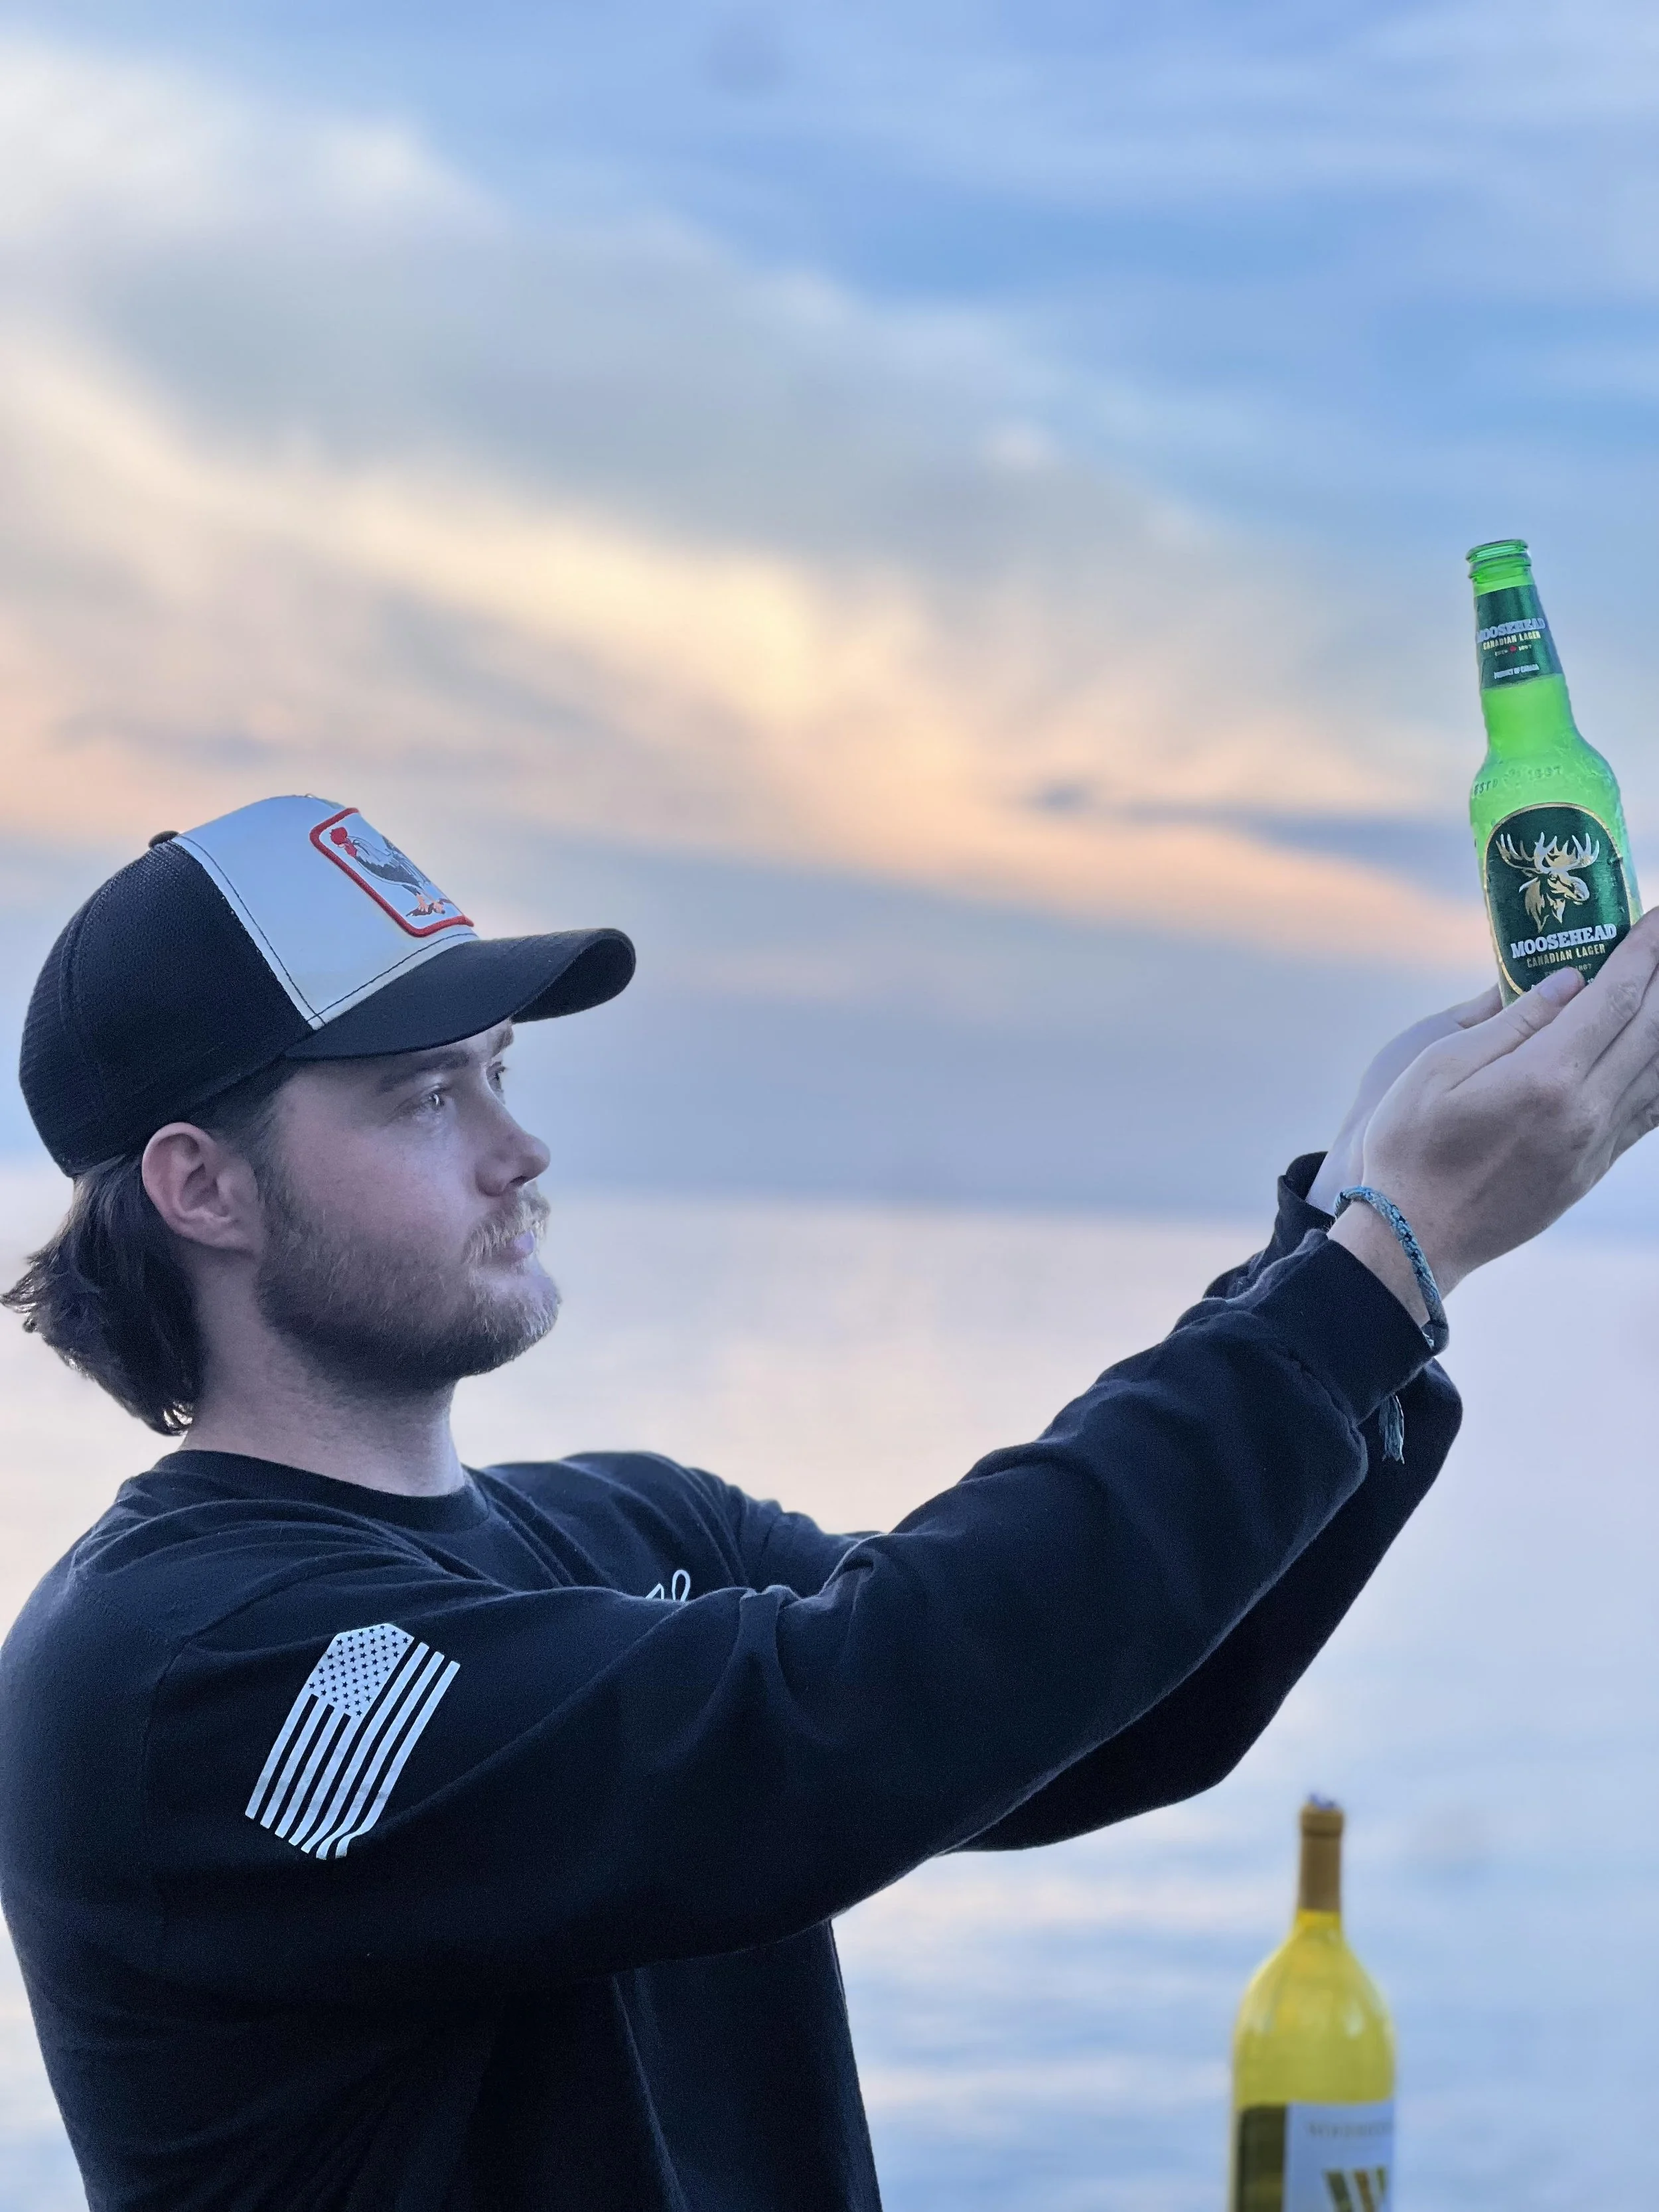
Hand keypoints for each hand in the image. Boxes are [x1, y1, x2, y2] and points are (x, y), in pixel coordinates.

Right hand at [1329, 910, 1658, 1313]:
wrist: (1415, 1238)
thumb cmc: (1410, 1147)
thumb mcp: (1437, 1068)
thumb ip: (1510, 1023)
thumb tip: (1569, 982)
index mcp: (1544, 1077)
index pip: (1616, 998)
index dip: (1645, 951)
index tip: (1658, 916)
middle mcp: (1585, 1109)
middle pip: (1651, 1028)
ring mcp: (1595, 1143)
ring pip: (1658, 1069)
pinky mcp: (1593, 1167)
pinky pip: (1649, 1110)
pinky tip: (1654, 1049)